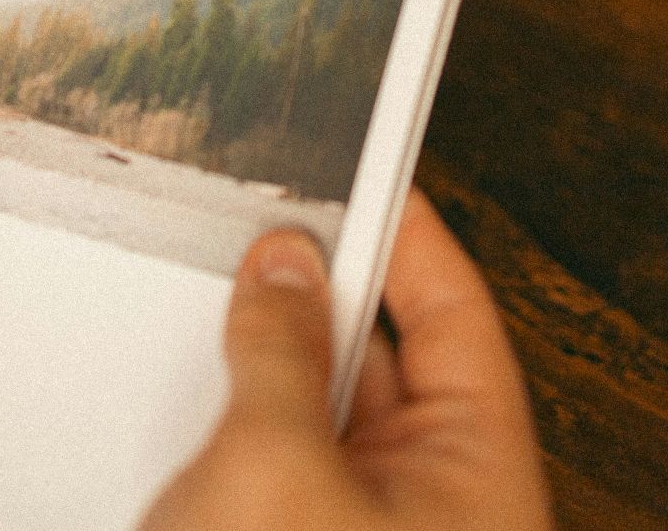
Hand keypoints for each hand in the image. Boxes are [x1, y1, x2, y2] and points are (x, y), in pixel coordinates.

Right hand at [141, 190, 551, 530]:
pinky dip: (237, 419)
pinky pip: (276, 459)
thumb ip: (280, 352)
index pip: (459, 319)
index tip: (366, 172)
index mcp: (477, 481)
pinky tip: (190, 390)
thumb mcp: (273, 464)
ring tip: (220, 318)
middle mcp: (428, 504)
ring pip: (320, 410)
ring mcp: (358, 525)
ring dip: (268, 364)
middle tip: (266, 235)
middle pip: (386, 359)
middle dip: (320, 298)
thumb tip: (283, 270)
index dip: (409, 237)